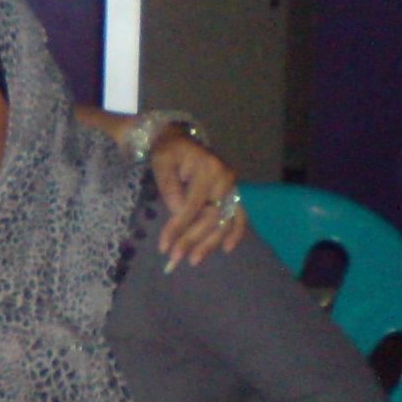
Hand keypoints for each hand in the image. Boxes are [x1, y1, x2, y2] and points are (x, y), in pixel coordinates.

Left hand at [150, 127, 245, 269]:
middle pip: (211, 217)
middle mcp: (225, 178)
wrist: (180, 140)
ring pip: (224, 222)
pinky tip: (226, 248)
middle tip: (175, 260)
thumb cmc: (169, 153)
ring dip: (210, 244)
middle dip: (192, 240)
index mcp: (208, 168)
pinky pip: (239, 216)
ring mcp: (232, 186)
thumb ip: (171, 190)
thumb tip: (180, 217)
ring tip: (194, 260)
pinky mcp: (233, 193)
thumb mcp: (162, 165)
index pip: (192, 206)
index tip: (164, 247)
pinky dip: (235, 232)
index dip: (178, 228)